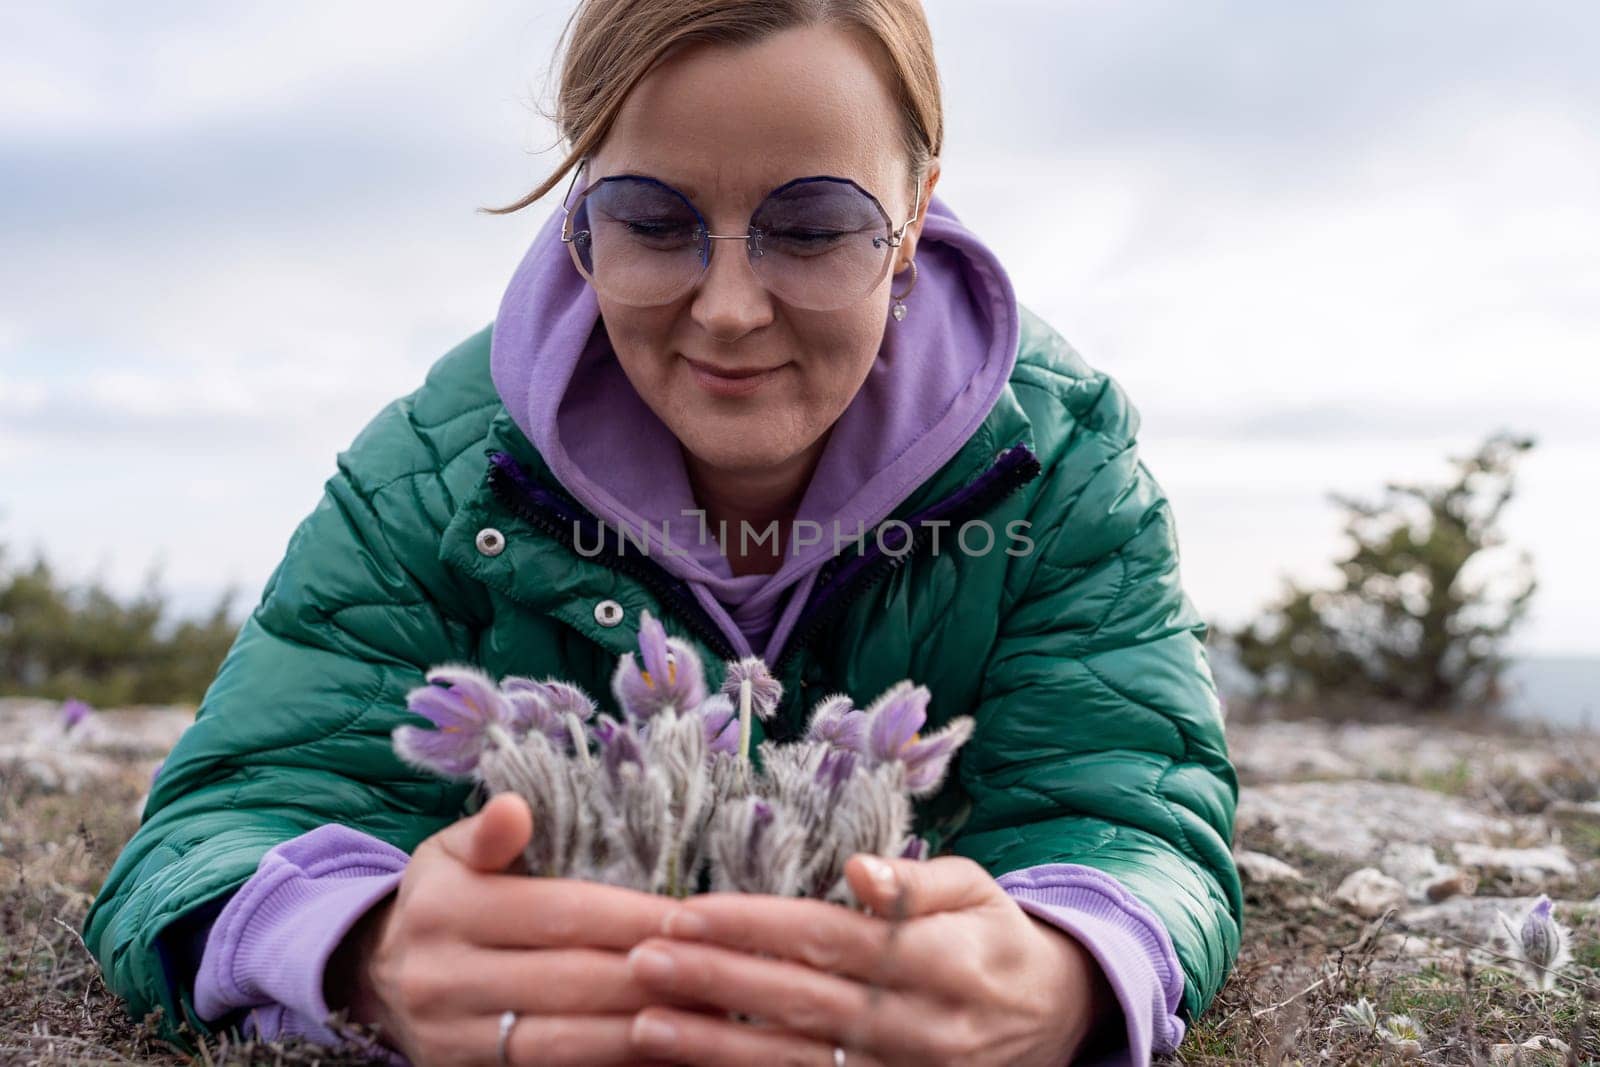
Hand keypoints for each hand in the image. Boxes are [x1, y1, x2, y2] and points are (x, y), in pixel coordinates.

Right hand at [326, 793, 693, 1065]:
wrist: (375, 979)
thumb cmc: (442, 900)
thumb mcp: (450, 853)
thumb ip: (489, 834)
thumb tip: (516, 807)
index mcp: (447, 910)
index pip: (558, 914)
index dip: (629, 917)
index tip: (691, 917)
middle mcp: (444, 978)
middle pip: (568, 981)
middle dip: (649, 977)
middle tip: (715, 968)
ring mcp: (453, 1039)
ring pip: (561, 1043)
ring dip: (638, 1032)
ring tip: (702, 1014)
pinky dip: (610, 1065)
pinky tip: (662, 1051)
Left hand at [622, 854, 1119, 1066]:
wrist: (1056, 1020)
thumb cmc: (995, 939)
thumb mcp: (975, 891)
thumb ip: (915, 883)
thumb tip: (858, 869)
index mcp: (943, 962)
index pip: (832, 939)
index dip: (756, 927)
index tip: (686, 911)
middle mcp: (922, 1028)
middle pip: (803, 1003)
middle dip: (716, 982)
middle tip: (640, 961)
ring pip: (797, 1064)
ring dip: (715, 1047)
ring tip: (645, 1025)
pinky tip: (692, 1065)